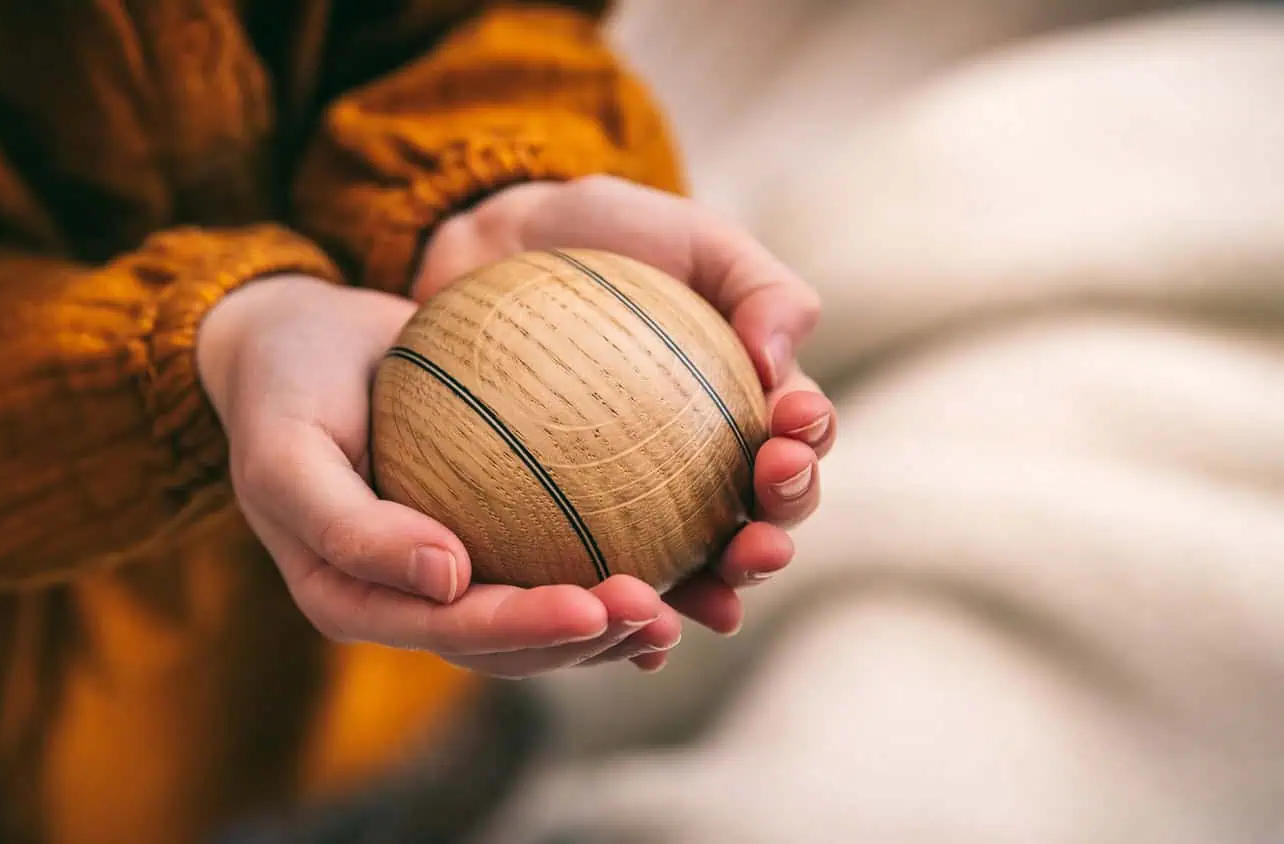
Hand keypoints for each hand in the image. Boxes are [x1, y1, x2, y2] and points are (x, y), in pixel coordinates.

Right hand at [197, 275, 685, 677]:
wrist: (298, 339)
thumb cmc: (285, 387)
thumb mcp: (286, 450)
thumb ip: (349, 525)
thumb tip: (447, 580)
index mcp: (355, 600)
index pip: (452, 633)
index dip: (526, 631)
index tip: (596, 605)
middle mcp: (410, 600)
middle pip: (511, 645)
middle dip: (587, 641)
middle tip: (658, 611)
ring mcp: (452, 569)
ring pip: (544, 617)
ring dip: (615, 624)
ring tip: (689, 605)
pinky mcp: (488, 527)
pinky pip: (557, 555)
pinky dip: (615, 561)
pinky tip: (683, 555)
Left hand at [416, 176, 836, 670]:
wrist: (498, 247)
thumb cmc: (607, 236)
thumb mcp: (694, 239)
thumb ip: (758, 286)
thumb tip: (779, 359)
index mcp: (748, 405)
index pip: (795, 441)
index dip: (805, 450)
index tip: (787, 432)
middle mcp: (704, 467)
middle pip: (755, 522)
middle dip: (771, 540)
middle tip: (759, 540)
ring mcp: (637, 503)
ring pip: (688, 568)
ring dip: (711, 597)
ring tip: (709, 605)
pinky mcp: (568, 526)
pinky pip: (596, 579)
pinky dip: (620, 620)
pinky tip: (625, 642)